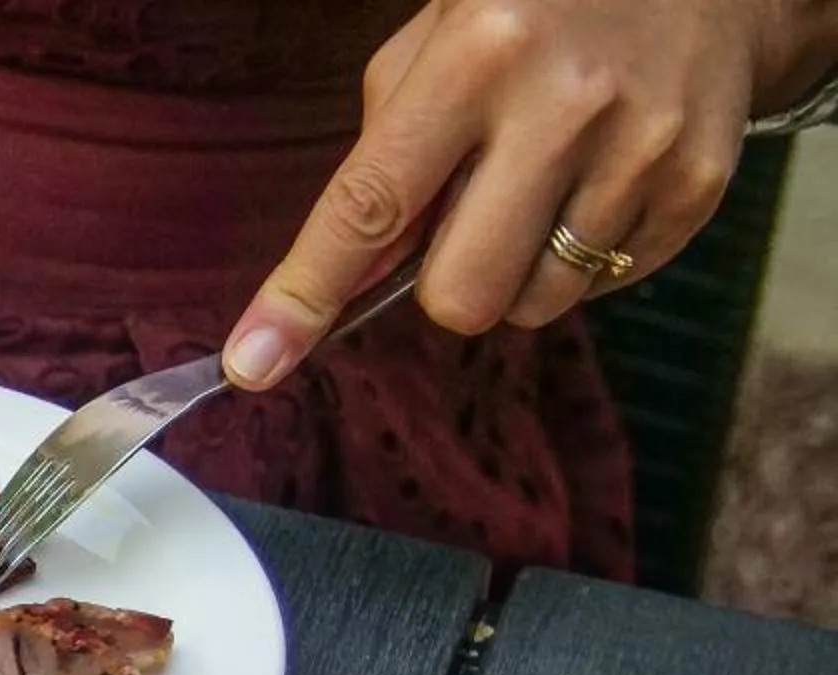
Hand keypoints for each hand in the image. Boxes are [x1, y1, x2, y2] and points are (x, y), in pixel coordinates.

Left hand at [226, 0, 837, 388]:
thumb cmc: (544, 6)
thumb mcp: (443, 37)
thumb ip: (385, 152)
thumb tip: (342, 277)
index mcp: (479, 55)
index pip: (369, 206)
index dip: (304, 295)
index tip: (254, 363)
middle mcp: (563, 104)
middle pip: (461, 295)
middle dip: (447, 282)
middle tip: (472, 216)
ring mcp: (641, 148)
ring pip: (534, 304)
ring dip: (520, 269)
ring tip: (547, 183)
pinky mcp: (697, 184)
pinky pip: (604, 286)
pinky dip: (586, 254)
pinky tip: (599, 180)